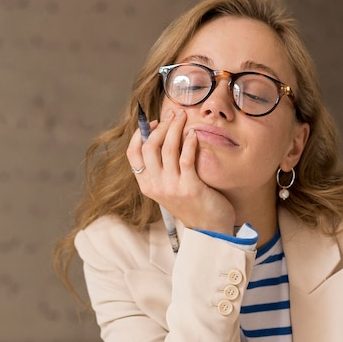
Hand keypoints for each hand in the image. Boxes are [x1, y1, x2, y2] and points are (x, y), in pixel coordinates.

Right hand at [126, 108, 235, 234]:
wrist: (209, 228)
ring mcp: (172, 187)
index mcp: (146, 185)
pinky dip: (189, 142)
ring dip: (175, 128)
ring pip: (167, 148)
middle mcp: (155, 186)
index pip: (133, 153)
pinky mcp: (190, 187)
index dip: (141, 133)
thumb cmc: (192, 204)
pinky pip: (186, 158)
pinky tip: (193, 134)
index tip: (154, 122)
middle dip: (162, 125)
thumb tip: (162, 135)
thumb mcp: (169, 187)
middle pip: (149, 146)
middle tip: (174, 113)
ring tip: (184, 117)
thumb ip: (162, 167)